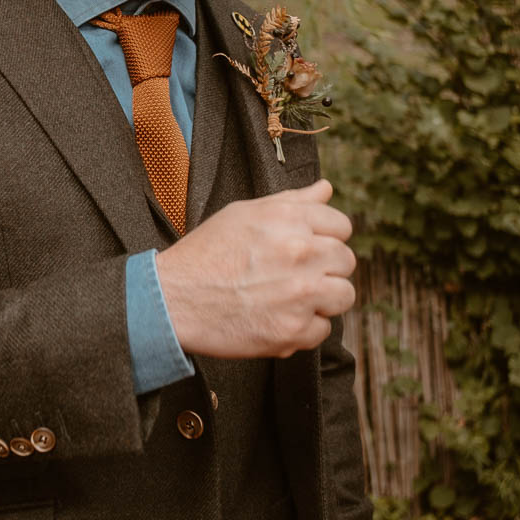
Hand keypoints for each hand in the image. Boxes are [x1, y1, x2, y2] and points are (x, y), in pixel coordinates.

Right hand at [155, 178, 355, 358]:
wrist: (173, 298)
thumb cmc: (206, 253)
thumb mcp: (244, 213)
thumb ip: (292, 202)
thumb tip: (325, 189)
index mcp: (290, 219)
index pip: (342, 226)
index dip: (326, 238)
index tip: (307, 249)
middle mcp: (301, 252)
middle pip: (346, 261)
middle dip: (326, 268)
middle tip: (295, 276)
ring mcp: (300, 293)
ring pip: (344, 296)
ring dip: (323, 299)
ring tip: (291, 298)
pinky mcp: (293, 330)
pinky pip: (322, 330)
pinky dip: (303, 328)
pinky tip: (276, 318)